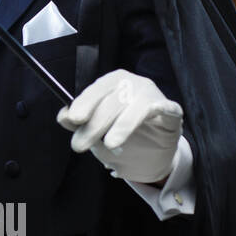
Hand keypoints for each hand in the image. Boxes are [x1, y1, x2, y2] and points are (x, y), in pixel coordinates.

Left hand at [56, 69, 182, 183]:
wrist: (152, 152)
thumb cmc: (120, 134)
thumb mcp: (96, 129)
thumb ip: (79, 122)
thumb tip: (63, 116)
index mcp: (113, 84)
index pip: (98, 89)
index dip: (85, 103)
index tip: (73, 119)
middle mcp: (134, 84)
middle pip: (114, 100)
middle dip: (95, 124)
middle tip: (80, 145)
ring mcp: (154, 96)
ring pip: (139, 105)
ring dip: (123, 125)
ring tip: (110, 144)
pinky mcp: (173, 112)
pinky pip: (168, 108)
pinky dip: (161, 109)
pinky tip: (154, 115)